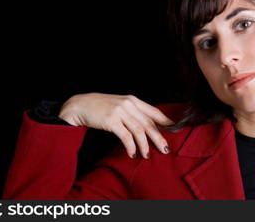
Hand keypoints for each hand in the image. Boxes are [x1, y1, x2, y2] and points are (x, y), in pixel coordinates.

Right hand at [58, 93, 174, 158]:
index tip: (174, 130)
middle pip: (149, 123)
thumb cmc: (101, 107)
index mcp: (133, 100)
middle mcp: (129, 104)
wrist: (80, 105)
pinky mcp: (111, 120)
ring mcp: (120, 112)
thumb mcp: (120, 105)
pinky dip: (131, 146)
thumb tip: (149, 126)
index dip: (165, 121)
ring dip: (145, 145)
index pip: (154, 112)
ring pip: (139, 131)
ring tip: (147, 155)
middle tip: (165, 148)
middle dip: (158, 137)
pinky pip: (126, 136)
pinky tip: (132, 153)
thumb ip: (134, 112)